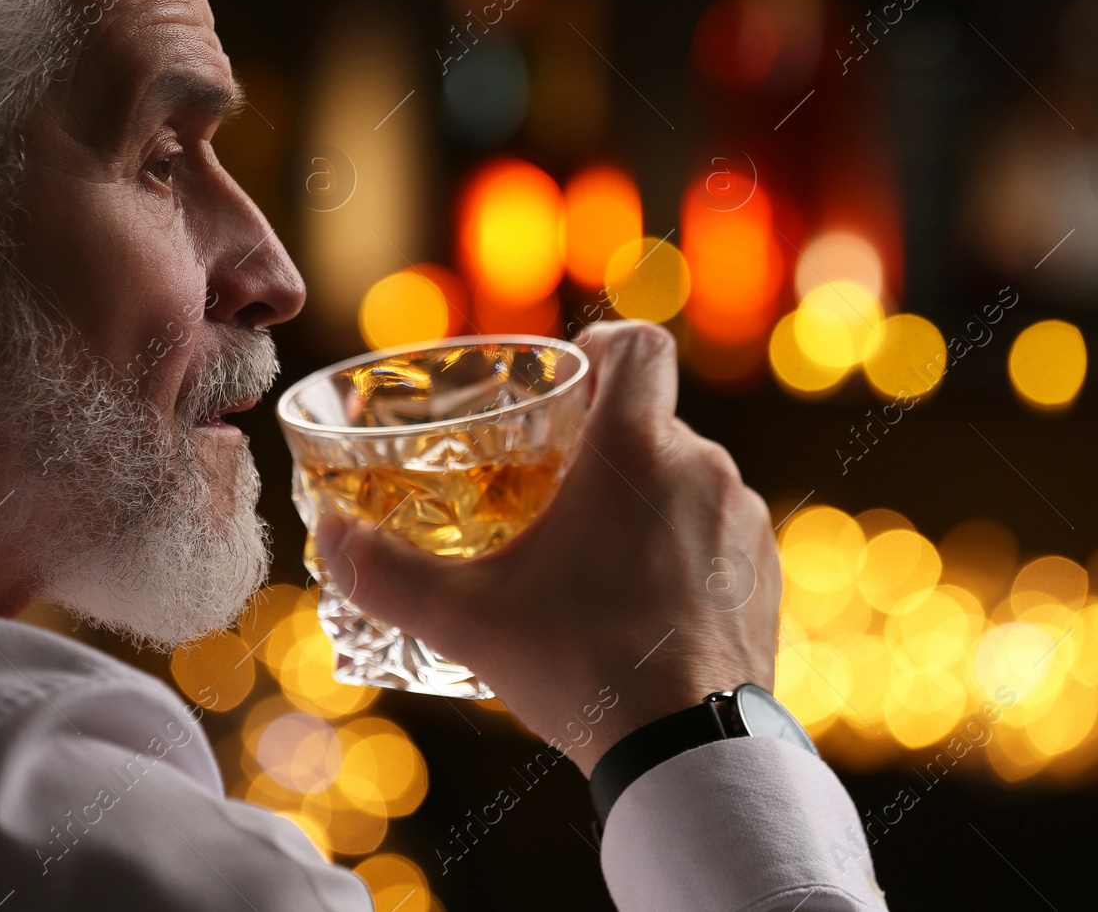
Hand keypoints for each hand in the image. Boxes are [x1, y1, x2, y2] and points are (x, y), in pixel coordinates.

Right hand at [314, 321, 781, 774]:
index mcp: (634, 449)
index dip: (605, 347)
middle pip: (652, 423)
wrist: (687, 751)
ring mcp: (744, 520)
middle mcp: (702, 467)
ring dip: (649, 502)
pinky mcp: (767, 572)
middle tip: (558, 494)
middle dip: (606, 448)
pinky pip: (722, 534)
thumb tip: (330, 539)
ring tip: (600, 561)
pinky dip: (688, 551)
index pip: (639, 346)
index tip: (574, 376)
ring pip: (689, 481)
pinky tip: (649, 604)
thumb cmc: (580, 667)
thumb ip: (388, 574)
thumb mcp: (466, 620)